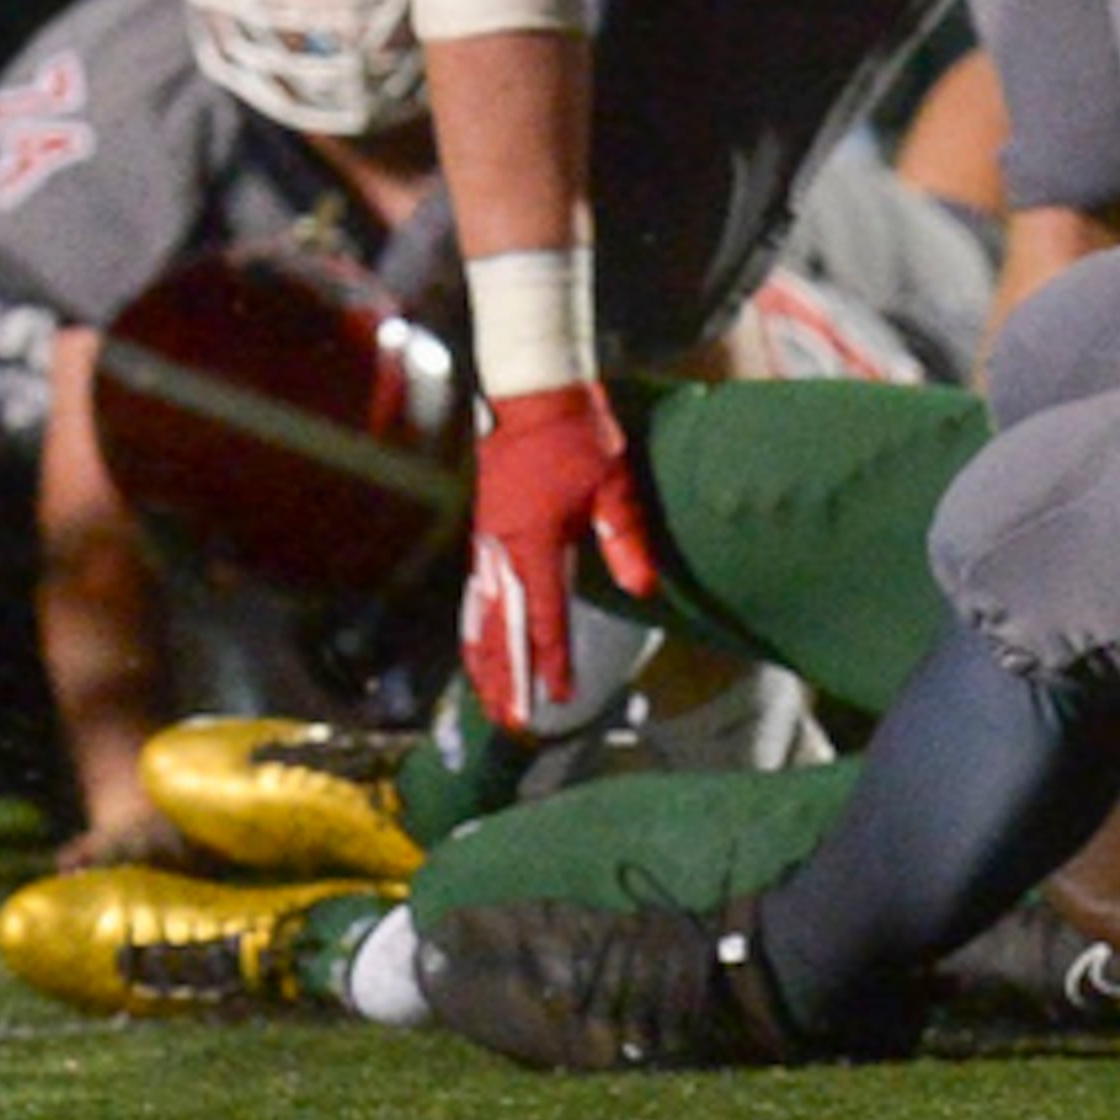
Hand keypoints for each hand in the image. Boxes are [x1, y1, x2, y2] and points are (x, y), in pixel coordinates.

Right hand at [460, 381, 660, 729]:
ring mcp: (487, 543)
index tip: (560, 698)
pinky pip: (475, 594)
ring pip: (480, 616)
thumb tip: (645, 587)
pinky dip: (475, 629)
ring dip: (485, 661)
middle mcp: (503, 551)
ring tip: (488, 701)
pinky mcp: (484, 534)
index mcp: (535, 543)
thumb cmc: (579, 437)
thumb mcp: (614, 484)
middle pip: (502, 629)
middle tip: (511, 724)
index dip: (553, 662)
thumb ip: (626, 537)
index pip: (545, 617)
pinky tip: (480, 647)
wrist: (532, 396)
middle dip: (507, 679)